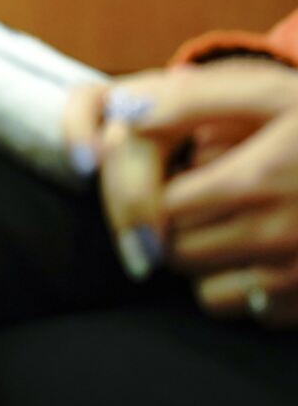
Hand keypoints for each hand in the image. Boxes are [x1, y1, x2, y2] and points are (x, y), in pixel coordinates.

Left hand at [65, 59, 297, 324]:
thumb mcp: (266, 93)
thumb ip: (189, 100)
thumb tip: (124, 112)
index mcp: (259, 178)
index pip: (159, 206)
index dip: (153, 191)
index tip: (169, 178)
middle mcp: (281, 234)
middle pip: (177, 252)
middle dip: (174, 230)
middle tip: (202, 202)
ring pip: (206, 291)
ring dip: (207, 264)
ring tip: (233, 226)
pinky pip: (253, 312)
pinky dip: (250, 291)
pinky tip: (266, 254)